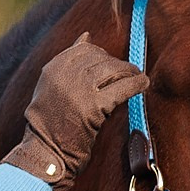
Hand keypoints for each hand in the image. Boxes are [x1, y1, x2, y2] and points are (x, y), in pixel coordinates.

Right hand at [1, 33, 147, 190]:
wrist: (45, 154)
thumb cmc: (49, 125)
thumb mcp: (49, 88)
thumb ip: (66, 62)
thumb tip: (86, 36)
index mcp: (52, 69)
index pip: (85, 49)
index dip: (102, 54)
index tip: (109, 63)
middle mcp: (64, 75)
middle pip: (101, 59)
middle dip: (117, 64)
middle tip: (127, 72)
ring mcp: (79, 90)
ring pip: (113, 70)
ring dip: (129, 72)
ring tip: (137, 76)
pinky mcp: (94, 107)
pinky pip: (123, 88)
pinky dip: (136, 84)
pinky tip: (144, 84)